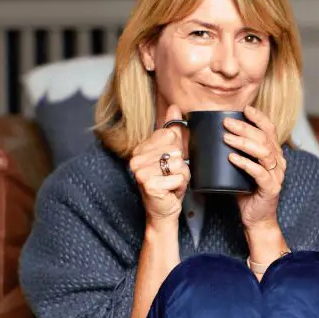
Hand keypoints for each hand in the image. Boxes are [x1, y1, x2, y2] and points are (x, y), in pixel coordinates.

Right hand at [130, 105, 189, 226]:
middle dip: (180, 165)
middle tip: (170, 176)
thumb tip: (174, 107)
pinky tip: (170, 192)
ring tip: (171, 184)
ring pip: (178, 164)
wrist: (163, 210)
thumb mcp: (172, 155)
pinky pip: (178, 177)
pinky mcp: (149, 184)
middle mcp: (136, 158)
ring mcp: (141, 171)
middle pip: (175, 149)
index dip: (176, 150)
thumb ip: (173, 132)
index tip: (168, 163)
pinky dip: (180, 186)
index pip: (169, 135)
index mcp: (140, 148)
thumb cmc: (168, 183)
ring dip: (181, 176)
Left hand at [224, 105, 285, 231]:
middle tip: (226, 123)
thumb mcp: (243, 168)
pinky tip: (232, 158)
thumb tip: (215, 137)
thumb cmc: (247, 192)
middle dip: (244, 127)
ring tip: (226, 138)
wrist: (257, 219)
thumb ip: (237, 153)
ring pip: (264, 152)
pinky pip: (259, 172)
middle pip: (264, 137)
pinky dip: (245, 163)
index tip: (244, 109)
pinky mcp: (271, 188)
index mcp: (274, 154)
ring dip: (243, 143)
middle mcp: (278, 162)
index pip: (270, 129)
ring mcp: (276, 175)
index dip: (259, 117)